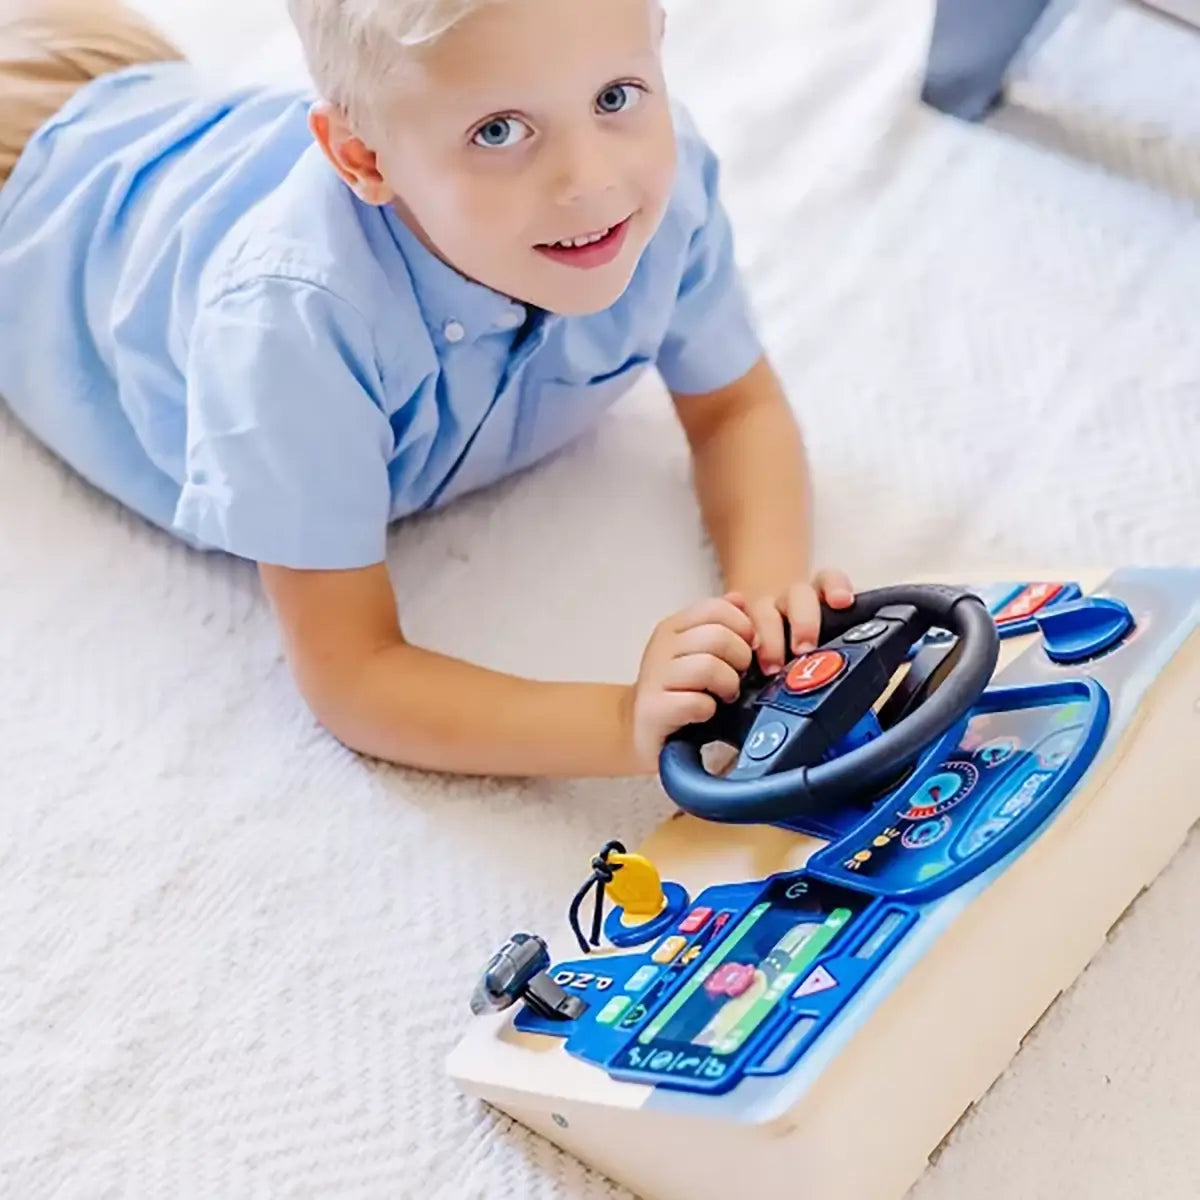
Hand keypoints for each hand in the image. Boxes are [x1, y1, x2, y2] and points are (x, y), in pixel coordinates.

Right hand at [628, 594, 756, 768]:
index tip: (746, 649)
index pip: (717, 608)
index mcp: (674, 627)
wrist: (644, 728)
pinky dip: (708, 710)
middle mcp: (660, 647)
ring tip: (724, 696)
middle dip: (740, 659)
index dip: (743, 628)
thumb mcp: (700, 650)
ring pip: (709, 667)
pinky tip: (704, 713)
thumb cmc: (681, 689)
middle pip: (718, 637)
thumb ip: (722, 624)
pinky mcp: (653, 709)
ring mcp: (654, 677)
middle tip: (738, 677)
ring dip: (727, 685)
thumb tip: (739, 599)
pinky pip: (697, 702)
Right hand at [745, 569, 854, 674]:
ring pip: (764, 612)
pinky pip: (735, 624)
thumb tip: (898, 655)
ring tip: (773, 666)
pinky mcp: (741, 624)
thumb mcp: (837, 633)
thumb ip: (856, 640)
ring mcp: (764, 609)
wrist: (771, 623)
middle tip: (805, 648)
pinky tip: (743, 656)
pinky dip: (739, 637)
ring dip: (769, 637)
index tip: (842, 602)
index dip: (836, 587)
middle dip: (803, 620)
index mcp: (820, 595)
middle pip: (799, 596)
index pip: (829, 579)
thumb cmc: (810, 637)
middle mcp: (792, 598)